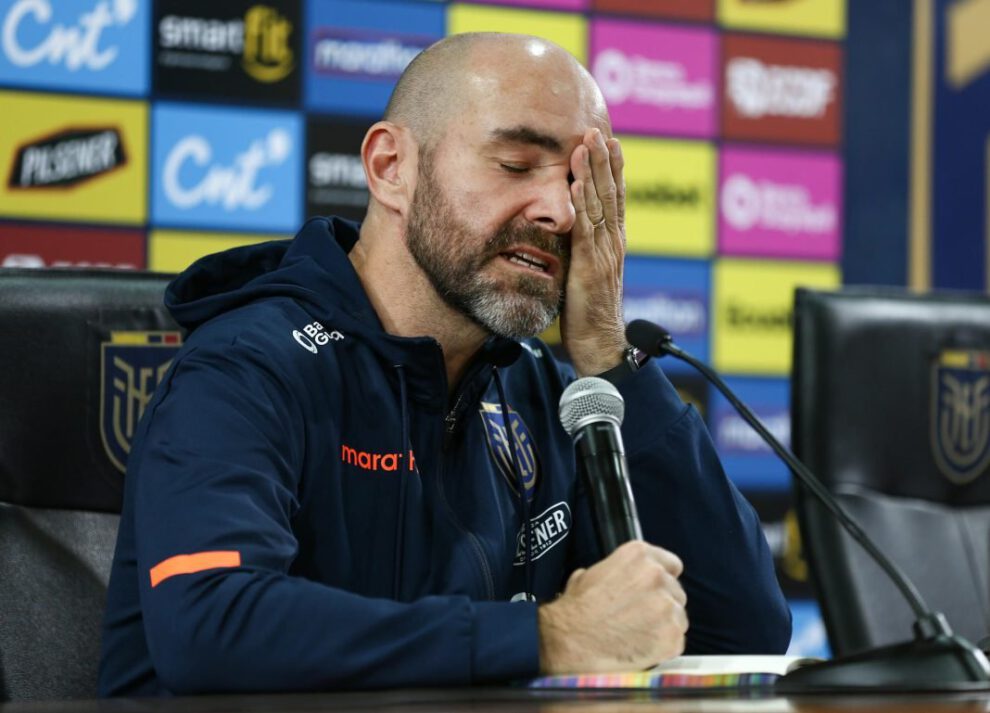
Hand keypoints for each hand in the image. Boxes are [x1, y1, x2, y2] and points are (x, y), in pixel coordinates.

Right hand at [537, 540, 687, 673]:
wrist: (570, 641)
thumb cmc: (575, 610)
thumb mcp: (590, 574)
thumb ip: (616, 572)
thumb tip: (621, 580)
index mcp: (638, 555)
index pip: (671, 564)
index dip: (663, 579)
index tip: (655, 591)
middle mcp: (657, 576)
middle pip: (675, 592)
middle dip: (662, 605)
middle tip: (640, 617)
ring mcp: (667, 606)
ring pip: (678, 617)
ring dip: (664, 626)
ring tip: (638, 635)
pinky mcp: (672, 635)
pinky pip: (677, 641)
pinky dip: (663, 647)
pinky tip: (642, 648)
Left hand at [561, 128, 627, 376]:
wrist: (600, 343)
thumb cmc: (589, 312)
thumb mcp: (587, 273)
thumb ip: (583, 250)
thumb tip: (570, 231)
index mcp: (613, 243)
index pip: (615, 198)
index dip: (613, 169)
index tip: (608, 141)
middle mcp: (613, 242)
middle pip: (610, 193)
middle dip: (604, 160)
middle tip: (597, 130)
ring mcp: (604, 253)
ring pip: (600, 205)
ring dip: (593, 173)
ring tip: (586, 146)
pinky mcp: (590, 267)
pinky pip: (586, 230)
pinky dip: (582, 205)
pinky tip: (576, 185)